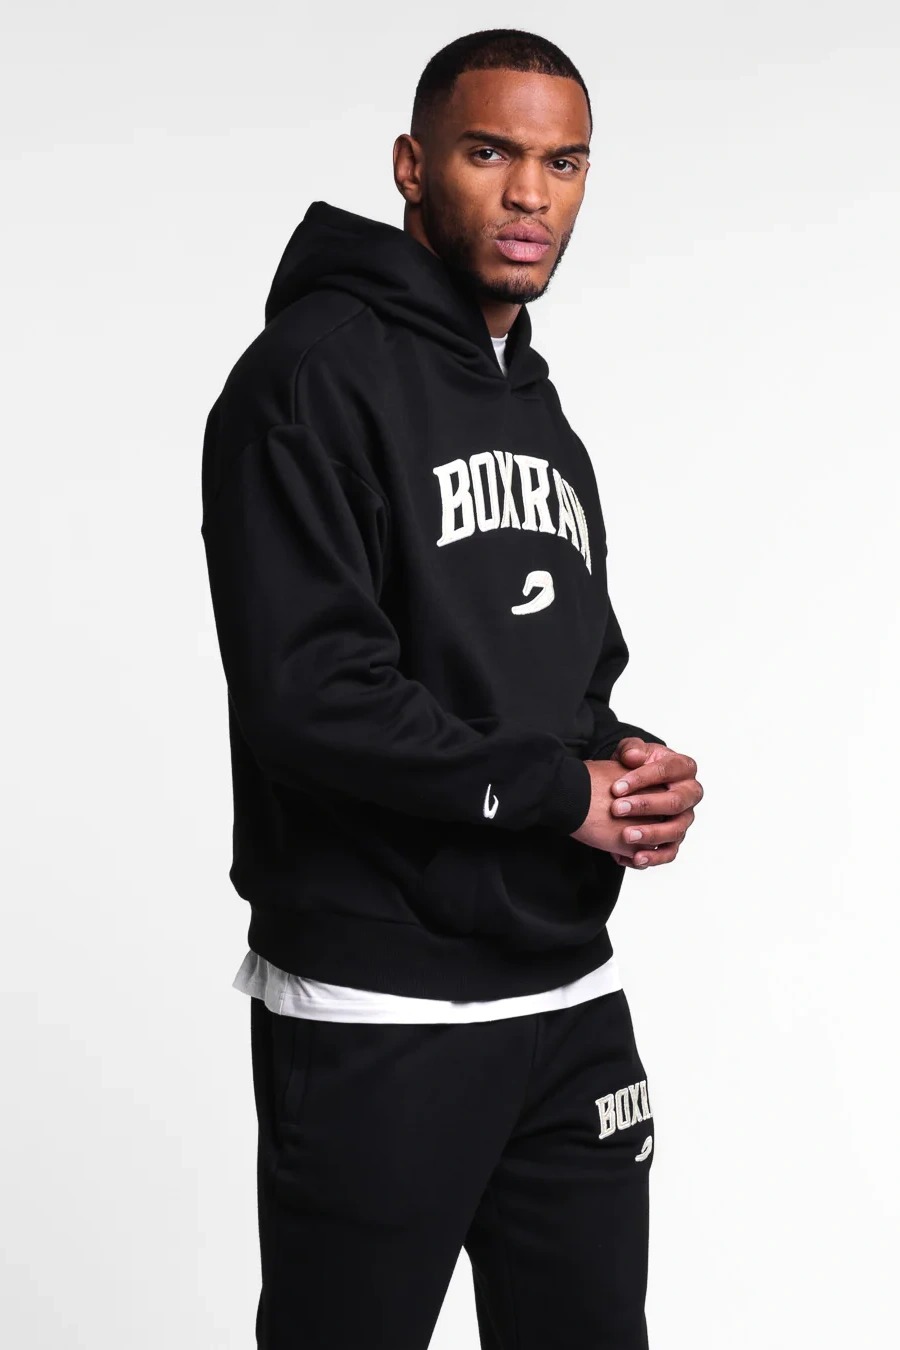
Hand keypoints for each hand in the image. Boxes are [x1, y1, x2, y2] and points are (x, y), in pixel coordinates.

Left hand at [606, 737, 702, 867]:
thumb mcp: (631, 751)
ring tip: (625, 836)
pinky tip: (633, 858)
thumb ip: (632, 749)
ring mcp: (685, 818)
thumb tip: (634, 756)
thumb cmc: (636, 765)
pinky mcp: (676, 838)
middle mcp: (690, 793)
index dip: (641, 779)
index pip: (667, 771)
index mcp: (683, 767)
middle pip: (675, 802)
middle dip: (645, 806)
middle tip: (617, 809)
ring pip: (675, 830)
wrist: (633, 785)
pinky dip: (654, 858)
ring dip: (650, 834)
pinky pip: (670, 852)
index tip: (615, 788)